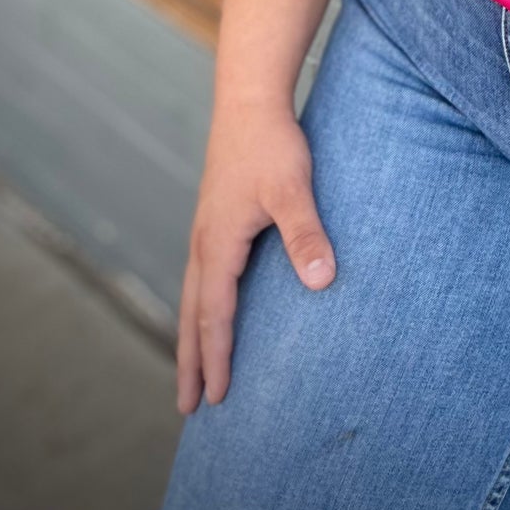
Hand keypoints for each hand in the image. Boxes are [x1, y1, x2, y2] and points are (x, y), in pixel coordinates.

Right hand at [175, 96, 336, 413]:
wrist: (250, 101)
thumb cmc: (273, 145)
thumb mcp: (294, 189)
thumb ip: (306, 234)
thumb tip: (321, 282)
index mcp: (218, 245)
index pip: (215, 314)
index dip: (217, 357)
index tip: (217, 398)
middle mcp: (204, 242)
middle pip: (192, 314)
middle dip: (191, 361)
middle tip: (187, 408)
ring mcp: (207, 229)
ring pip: (194, 294)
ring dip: (192, 334)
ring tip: (192, 367)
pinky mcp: (216, 216)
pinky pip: (203, 274)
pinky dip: (201, 304)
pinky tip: (212, 306)